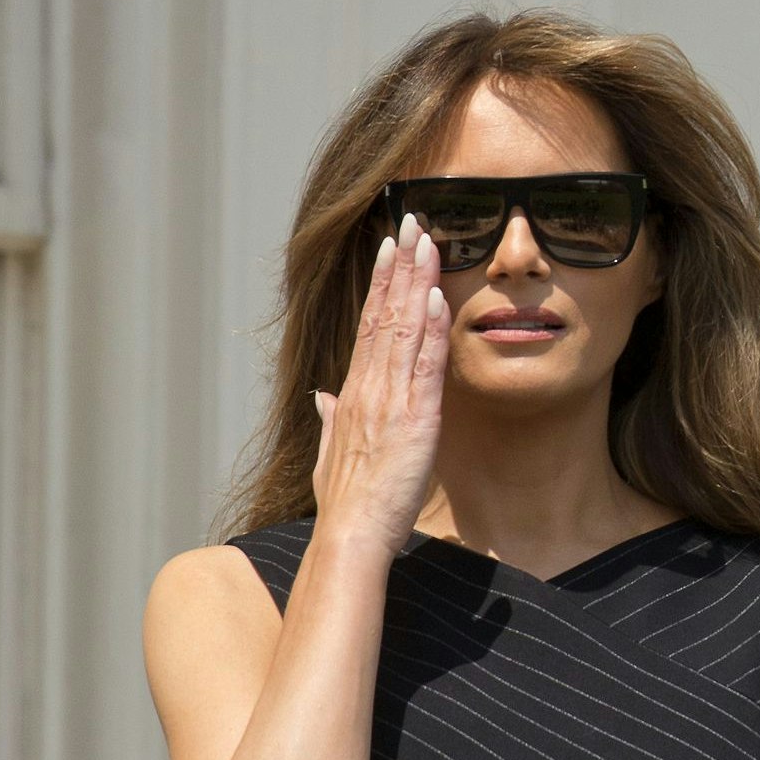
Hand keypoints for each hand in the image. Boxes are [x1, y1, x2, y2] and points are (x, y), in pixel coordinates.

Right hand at [310, 216, 447, 553]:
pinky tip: (436, 296)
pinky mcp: (414, 420)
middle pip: (384, 315)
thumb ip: (330, 420)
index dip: (380, 284)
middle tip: (411, 222)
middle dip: (399, 266)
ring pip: (402, 329)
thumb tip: (323, 396)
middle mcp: (368, 388)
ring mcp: (389, 401)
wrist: (349, 537)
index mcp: (353, 394)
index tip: (390, 248)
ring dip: (416, 282)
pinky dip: (429, 330)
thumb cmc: (346, 504)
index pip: (369, 326)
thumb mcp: (333, 455)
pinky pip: (423, 366)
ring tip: (426, 241)